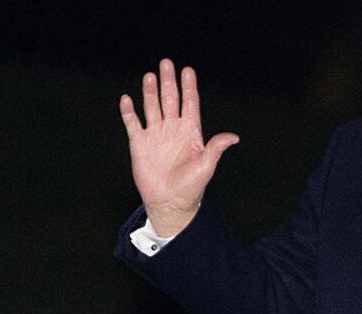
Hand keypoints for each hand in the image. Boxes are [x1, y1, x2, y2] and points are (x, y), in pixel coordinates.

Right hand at [119, 58, 239, 236]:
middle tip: (166, 63)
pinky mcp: (140, 144)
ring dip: (150, 92)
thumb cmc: (192, 187)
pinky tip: (127, 99)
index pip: (190, 104)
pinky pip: (133, 123)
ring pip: (152, 107)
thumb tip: (234, 137)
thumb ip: (216, 148)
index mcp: (191, 132)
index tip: (188, 70)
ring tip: (150, 75)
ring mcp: (156, 135)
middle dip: (168, 82)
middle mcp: (173, 130)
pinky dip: (129, 112)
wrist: (170, 203)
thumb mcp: (207, 166)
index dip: (189, 87)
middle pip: (170, 100)